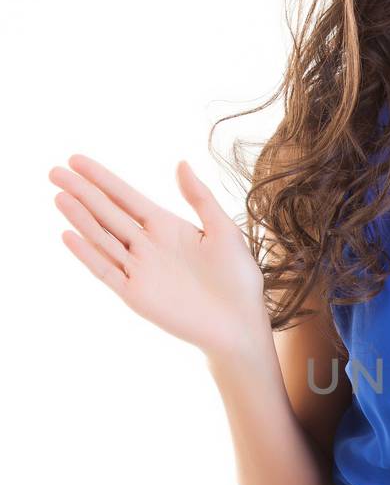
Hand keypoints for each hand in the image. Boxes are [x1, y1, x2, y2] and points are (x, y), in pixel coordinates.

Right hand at [49, 154, 270, 359]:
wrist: (240, 325)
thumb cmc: (238, 279)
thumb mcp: (224, 231)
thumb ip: (201, 199)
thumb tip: (181, 163)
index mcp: (166, 227)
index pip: (126, 198)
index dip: (102, 179)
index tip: (76, 160)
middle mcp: (147, 246)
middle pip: (107, 214)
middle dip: (82, 192)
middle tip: (54, 171)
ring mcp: (139, 270)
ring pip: (102, 239)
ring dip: (80, 218)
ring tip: (59, 196)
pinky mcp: (136, 295)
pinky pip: (107, 271)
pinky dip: (88, 254)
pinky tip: (69, 235)